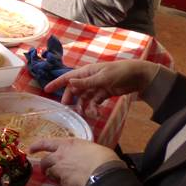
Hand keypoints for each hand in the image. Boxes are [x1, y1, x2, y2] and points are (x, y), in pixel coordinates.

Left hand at [31, 138, 122, 185]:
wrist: (104, 171)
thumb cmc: (103, 157)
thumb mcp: (90, 147)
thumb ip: (80, 151)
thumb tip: (83, 155)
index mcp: (67, 144)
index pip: (46, 143)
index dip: (36, 146)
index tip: (30, 149)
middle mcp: (60, 156)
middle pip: (45, 161)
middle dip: (44, 166)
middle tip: (45, 170)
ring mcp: (60, 169)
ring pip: (51, 174)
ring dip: (55, 177)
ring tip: (63, 179)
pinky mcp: (64, 182)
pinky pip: (62, 185)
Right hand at [44, 59, 158, 106]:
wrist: (139, 76)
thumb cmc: (120, 72)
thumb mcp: (103, 77)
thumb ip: (86, 82)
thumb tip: (70, 82)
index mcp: (86, 72)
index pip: (68, 77)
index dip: (57, 83)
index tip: (46, 89)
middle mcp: (89, 79)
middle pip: (75, 89)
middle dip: (71, 99)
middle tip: (68, 108)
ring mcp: (97, 86)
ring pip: (85, 98)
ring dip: (84, 106)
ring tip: (88, 114)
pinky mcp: (104, 93)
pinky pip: (94, 102)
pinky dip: (94, 107)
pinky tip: (96, 113)